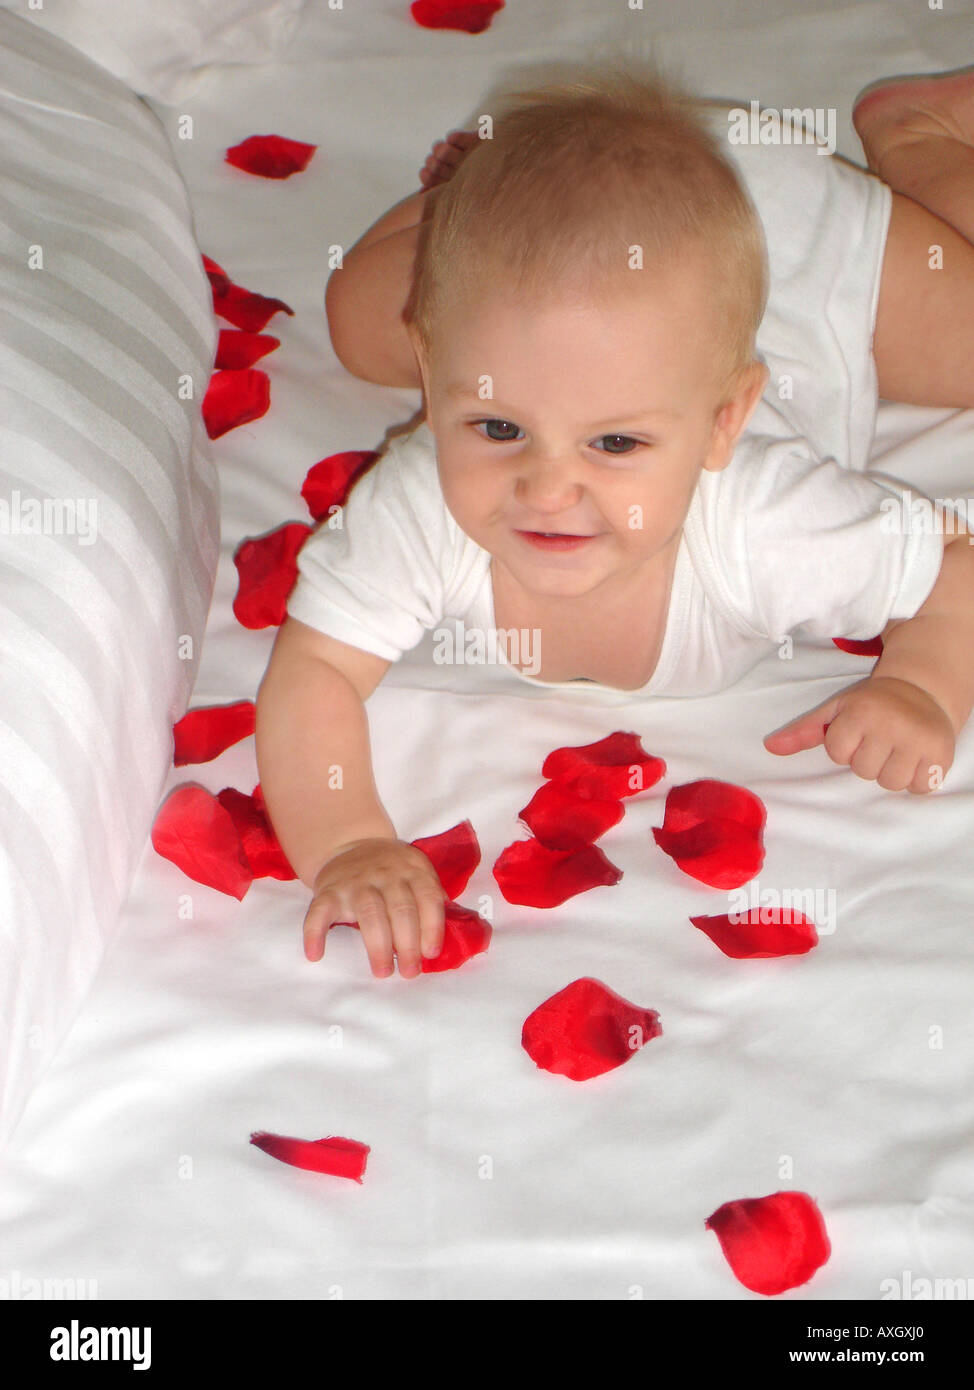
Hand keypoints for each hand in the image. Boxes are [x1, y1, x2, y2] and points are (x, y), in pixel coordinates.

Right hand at [303, 838, 446, 977]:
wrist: (351, 844)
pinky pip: (319, 911)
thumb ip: (431, 898)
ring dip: (378, 945)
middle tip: (410, 972)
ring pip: (369, 913)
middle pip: (401, 909)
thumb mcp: (416, 872)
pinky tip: (316, 954)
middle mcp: (386, 873)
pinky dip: (314, 933)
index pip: (428, 897)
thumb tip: (450, 936)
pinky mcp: (328, 890)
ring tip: (382, 972)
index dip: (432, 927)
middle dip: (407, 944)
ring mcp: (356, 881)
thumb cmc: (391, 871)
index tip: (430, 953)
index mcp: (412, 869)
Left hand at [763, 676, 954, 793]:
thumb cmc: (872, 704)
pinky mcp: (941, 754)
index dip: (846, 747)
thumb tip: (770, 747)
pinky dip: (917, 779)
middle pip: (864, 771)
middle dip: (868, 759)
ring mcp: (918, 739)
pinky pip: (919, 788)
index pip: (838, 753)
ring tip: (896, 749)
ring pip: (890, 783)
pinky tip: (915, 758)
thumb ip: (804, 730)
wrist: (923, 690)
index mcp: (862, 711)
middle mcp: (891, 723)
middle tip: (880, 739)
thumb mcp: (836, 710)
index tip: (858, 731)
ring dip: (891, 772)